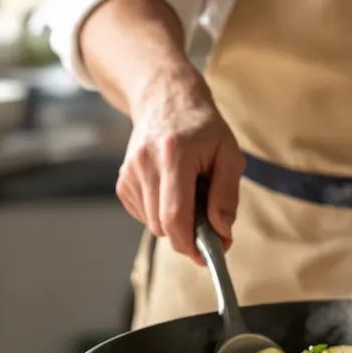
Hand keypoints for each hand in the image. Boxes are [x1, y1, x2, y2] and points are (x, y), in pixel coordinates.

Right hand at [117, 68, 244, 265]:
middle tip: (209, 223)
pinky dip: (161, 214)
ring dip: (175, 223)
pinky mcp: (122, 181)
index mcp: (174, 155)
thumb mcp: (229, 154)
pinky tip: (171, 191)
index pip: (174, 216)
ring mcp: (129, 173)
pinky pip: (144, 215)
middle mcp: (145, 164)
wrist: (165, 99)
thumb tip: (222, 232)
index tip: (208, 254)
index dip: (190, 243)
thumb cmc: (202, 127)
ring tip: (189, 194)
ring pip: (153, 225)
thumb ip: (226, 195)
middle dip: (188, 235)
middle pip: (162, 226)